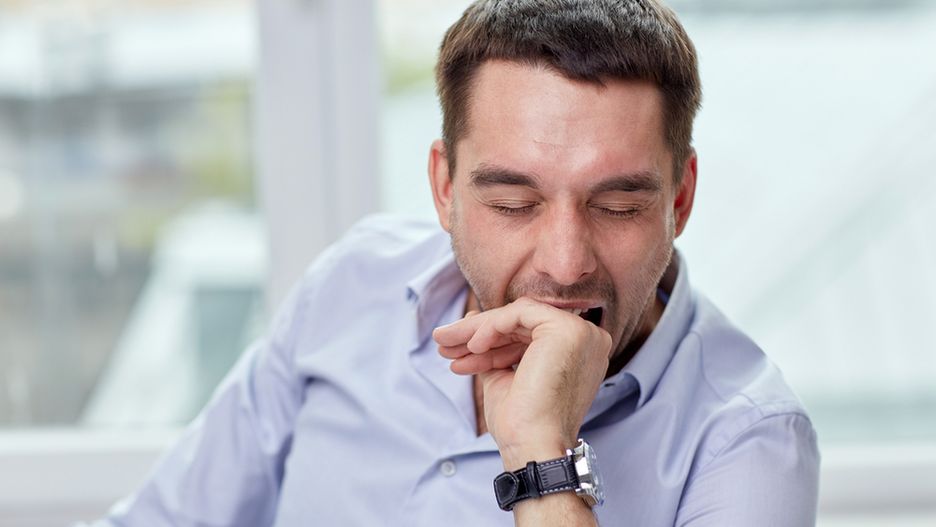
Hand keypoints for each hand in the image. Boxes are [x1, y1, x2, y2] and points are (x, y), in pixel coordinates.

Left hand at [433, 297, 611, 468]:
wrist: (533, 446)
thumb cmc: (523, 422)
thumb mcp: (505, 376)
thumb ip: (495, 348)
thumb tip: (471, 321)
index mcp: (578, 351)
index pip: (528, 333)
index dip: (490, 341)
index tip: (458, 353)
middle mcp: (587, 339)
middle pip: (521, 324)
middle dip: (477, 335)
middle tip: (444, 344)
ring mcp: (580, 333)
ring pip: (516, 316)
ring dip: (476, 331)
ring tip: (447, 347)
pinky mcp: (566, 330)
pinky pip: (519, 314)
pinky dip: (490, 327)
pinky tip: (473, 347)